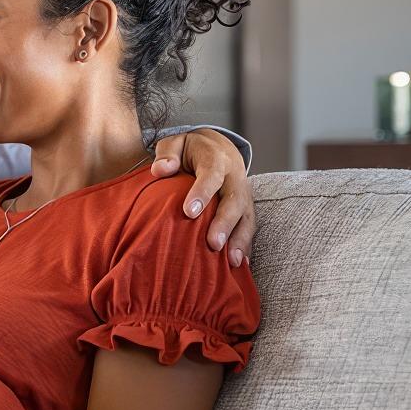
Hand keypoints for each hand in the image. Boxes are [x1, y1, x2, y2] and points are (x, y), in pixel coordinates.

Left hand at [152, 128, 254, 267]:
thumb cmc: (189, 150)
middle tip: (213, 244)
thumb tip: (161, 170)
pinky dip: (246, 246)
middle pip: (234, 201)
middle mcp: (234, 178)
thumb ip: (167, 154)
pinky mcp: (246, 209)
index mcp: (216, 159)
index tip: (189, 212)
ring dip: (240, 240)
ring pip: (247, 217)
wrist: (218, 148)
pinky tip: (239, 266)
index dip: (202, 193)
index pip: (211, 175)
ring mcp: (244, 195)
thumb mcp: (175, 143)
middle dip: (224, 223)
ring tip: (231, 262)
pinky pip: (249, 227)